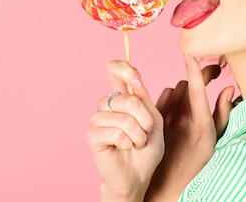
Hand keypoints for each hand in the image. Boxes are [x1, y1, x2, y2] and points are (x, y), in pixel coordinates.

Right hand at [85, 60, 164, 201]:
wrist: (138, 175)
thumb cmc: (146, 149)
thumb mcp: (153, 119)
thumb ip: (143, 98)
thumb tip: (134, 78)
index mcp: (122, 96)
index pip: (115, 69)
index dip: (125, 69)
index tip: (137, 81)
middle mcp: (107, 104)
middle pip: (127, 98)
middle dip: (144, 120)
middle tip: (144, 133)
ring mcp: (97, 118)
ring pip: (124, 118)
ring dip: (138, 135)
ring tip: (135, 143)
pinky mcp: (91, 135)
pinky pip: (116, 132)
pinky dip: (127, 143)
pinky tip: (123, 148)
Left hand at [145, 55, 234, 200]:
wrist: (169, 178)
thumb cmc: (197, 160)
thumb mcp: (216, 139)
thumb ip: (224, 112)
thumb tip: (228, 87)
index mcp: (200, 123)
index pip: (196, 89)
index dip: (194, 69)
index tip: (192, 53)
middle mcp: (181, 119)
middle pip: (187, 84)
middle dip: (198, 78)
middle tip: (210, 76)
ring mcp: (166, 118)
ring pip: (175, 88)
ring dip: (184, 87)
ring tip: (192, 97)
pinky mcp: (155, 118)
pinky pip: (163, 96)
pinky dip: (171, 96)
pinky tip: (176, 105)